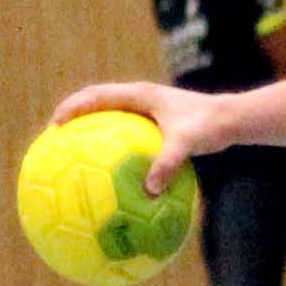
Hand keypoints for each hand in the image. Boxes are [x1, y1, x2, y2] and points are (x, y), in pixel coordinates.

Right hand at [52, 81, 228, 194]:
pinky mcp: (154, 124)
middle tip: (54, 137)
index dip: (74, 108)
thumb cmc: (210, 125)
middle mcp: (140, 99)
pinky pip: (126, 134)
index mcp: (140, 94)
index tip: (56, 124)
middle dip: (74, 116)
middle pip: (96, 103)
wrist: (232, 119)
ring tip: (73, 153)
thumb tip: (149, 190)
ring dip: (91, 130)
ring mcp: (146, 110)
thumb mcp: (187, 143)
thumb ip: (167, 164)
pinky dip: (113, 146)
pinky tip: (110, 171)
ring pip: (110, 117)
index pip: (97, 96)